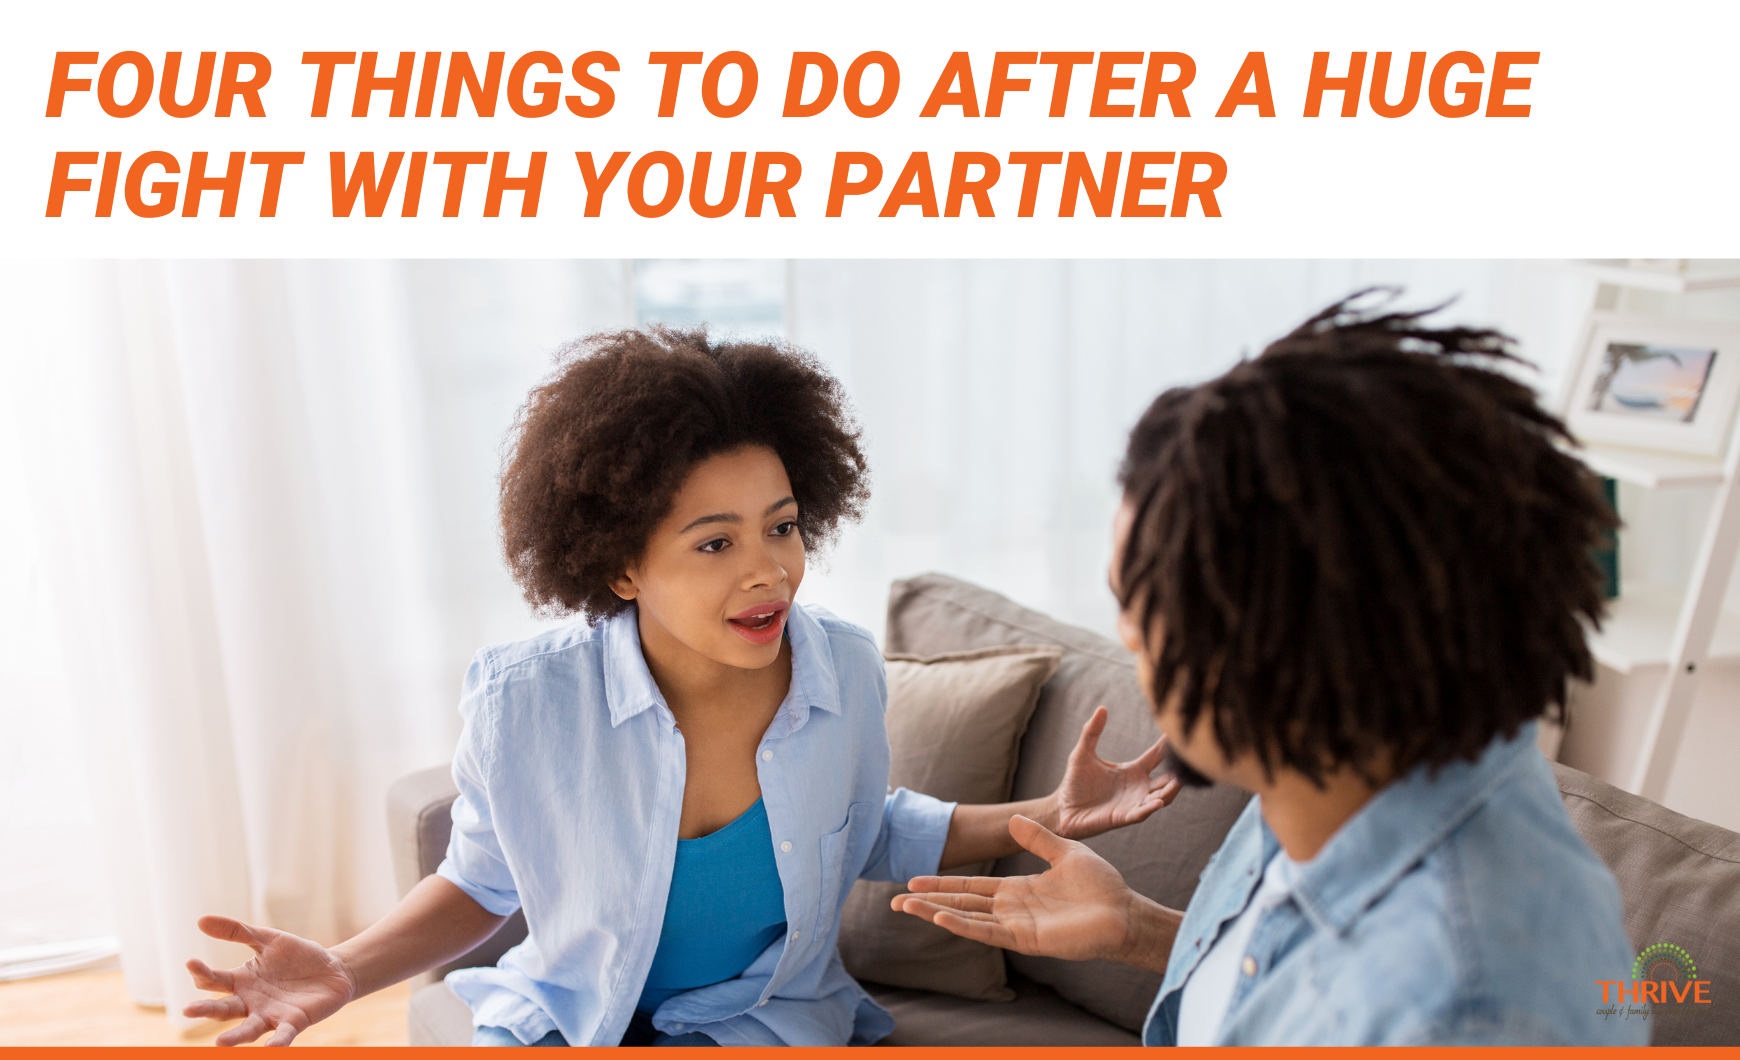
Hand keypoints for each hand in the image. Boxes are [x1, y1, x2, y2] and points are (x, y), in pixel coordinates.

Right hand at [183, 915, 357, 1046]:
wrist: (333, 968)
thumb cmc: (295, 956)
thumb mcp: (267, 939)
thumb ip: (237, 931)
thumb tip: (200, 920)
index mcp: (241, 981)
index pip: (213, 981)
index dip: (201, 973)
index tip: (191, 962)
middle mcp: (250, 1002)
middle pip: (223, 1009)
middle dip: (206, 1010)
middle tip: (188, 1010)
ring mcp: (270, 1014)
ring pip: (248, 1028)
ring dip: (235, 1037)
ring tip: (220, 1043)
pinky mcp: (294, 1022)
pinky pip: (283, 1035)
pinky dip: (276, 1042)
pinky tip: (270, 1047)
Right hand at [893, 815, 1153, 963]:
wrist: (1123, 911)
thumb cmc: (1100, 885)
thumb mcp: (1064, 851)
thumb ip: (1037, 838)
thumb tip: (1013, 820)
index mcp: (1017, 890)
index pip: (971, 887)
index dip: (942, 884)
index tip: (913, 881)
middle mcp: (1011, 909)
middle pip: (961, 904)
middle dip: (928, 902)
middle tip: (895, 901)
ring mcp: (1017, 925)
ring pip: (968, 919)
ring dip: (937, 913)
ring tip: (906, 908)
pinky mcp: (1028, 939)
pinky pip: (989, 932)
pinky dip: (965, 926)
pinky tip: (942, 918)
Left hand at [1044, 705, 1180, 839]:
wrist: (1063, 808)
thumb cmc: (1075, 782)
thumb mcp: (1083, 753)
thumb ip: (1092, 732)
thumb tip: (1102, 708)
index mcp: (1132, 770)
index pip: (1157, 756)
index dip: (1168, 745)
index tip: (1179, 731)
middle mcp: (1138, 787)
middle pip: (1167, 779)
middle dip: (1179, 771)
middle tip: (1189, 760)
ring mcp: (1133, 803)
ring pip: (1161, 797)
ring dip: (1171, 790)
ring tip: (1179, 781)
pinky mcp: (1123, 817)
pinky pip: (1141, 813)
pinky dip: (1151, 808)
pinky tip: (1158, 801)